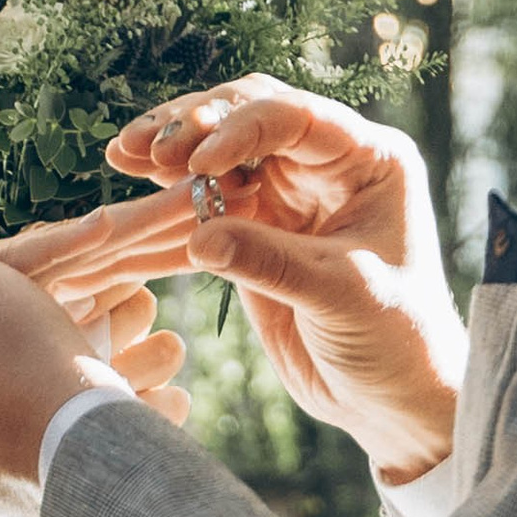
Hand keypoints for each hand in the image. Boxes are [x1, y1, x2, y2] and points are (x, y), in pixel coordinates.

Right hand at [109, 77, 464, 479]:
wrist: (391, 399)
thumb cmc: (394, 340)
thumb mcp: (341, 296)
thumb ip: (272, 262)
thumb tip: (199, 237)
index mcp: (367, 160)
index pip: (295, 118)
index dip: (241, 128)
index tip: (199, 161)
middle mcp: (325, 166)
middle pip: (248, 117)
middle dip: (194, 125)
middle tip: (148, 150)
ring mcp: (285, 196)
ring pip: (217, 153)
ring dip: (168, 152)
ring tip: (122, 154)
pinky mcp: (254, 233)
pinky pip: (201, 207)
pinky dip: (164, 206)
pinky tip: (124, 202)